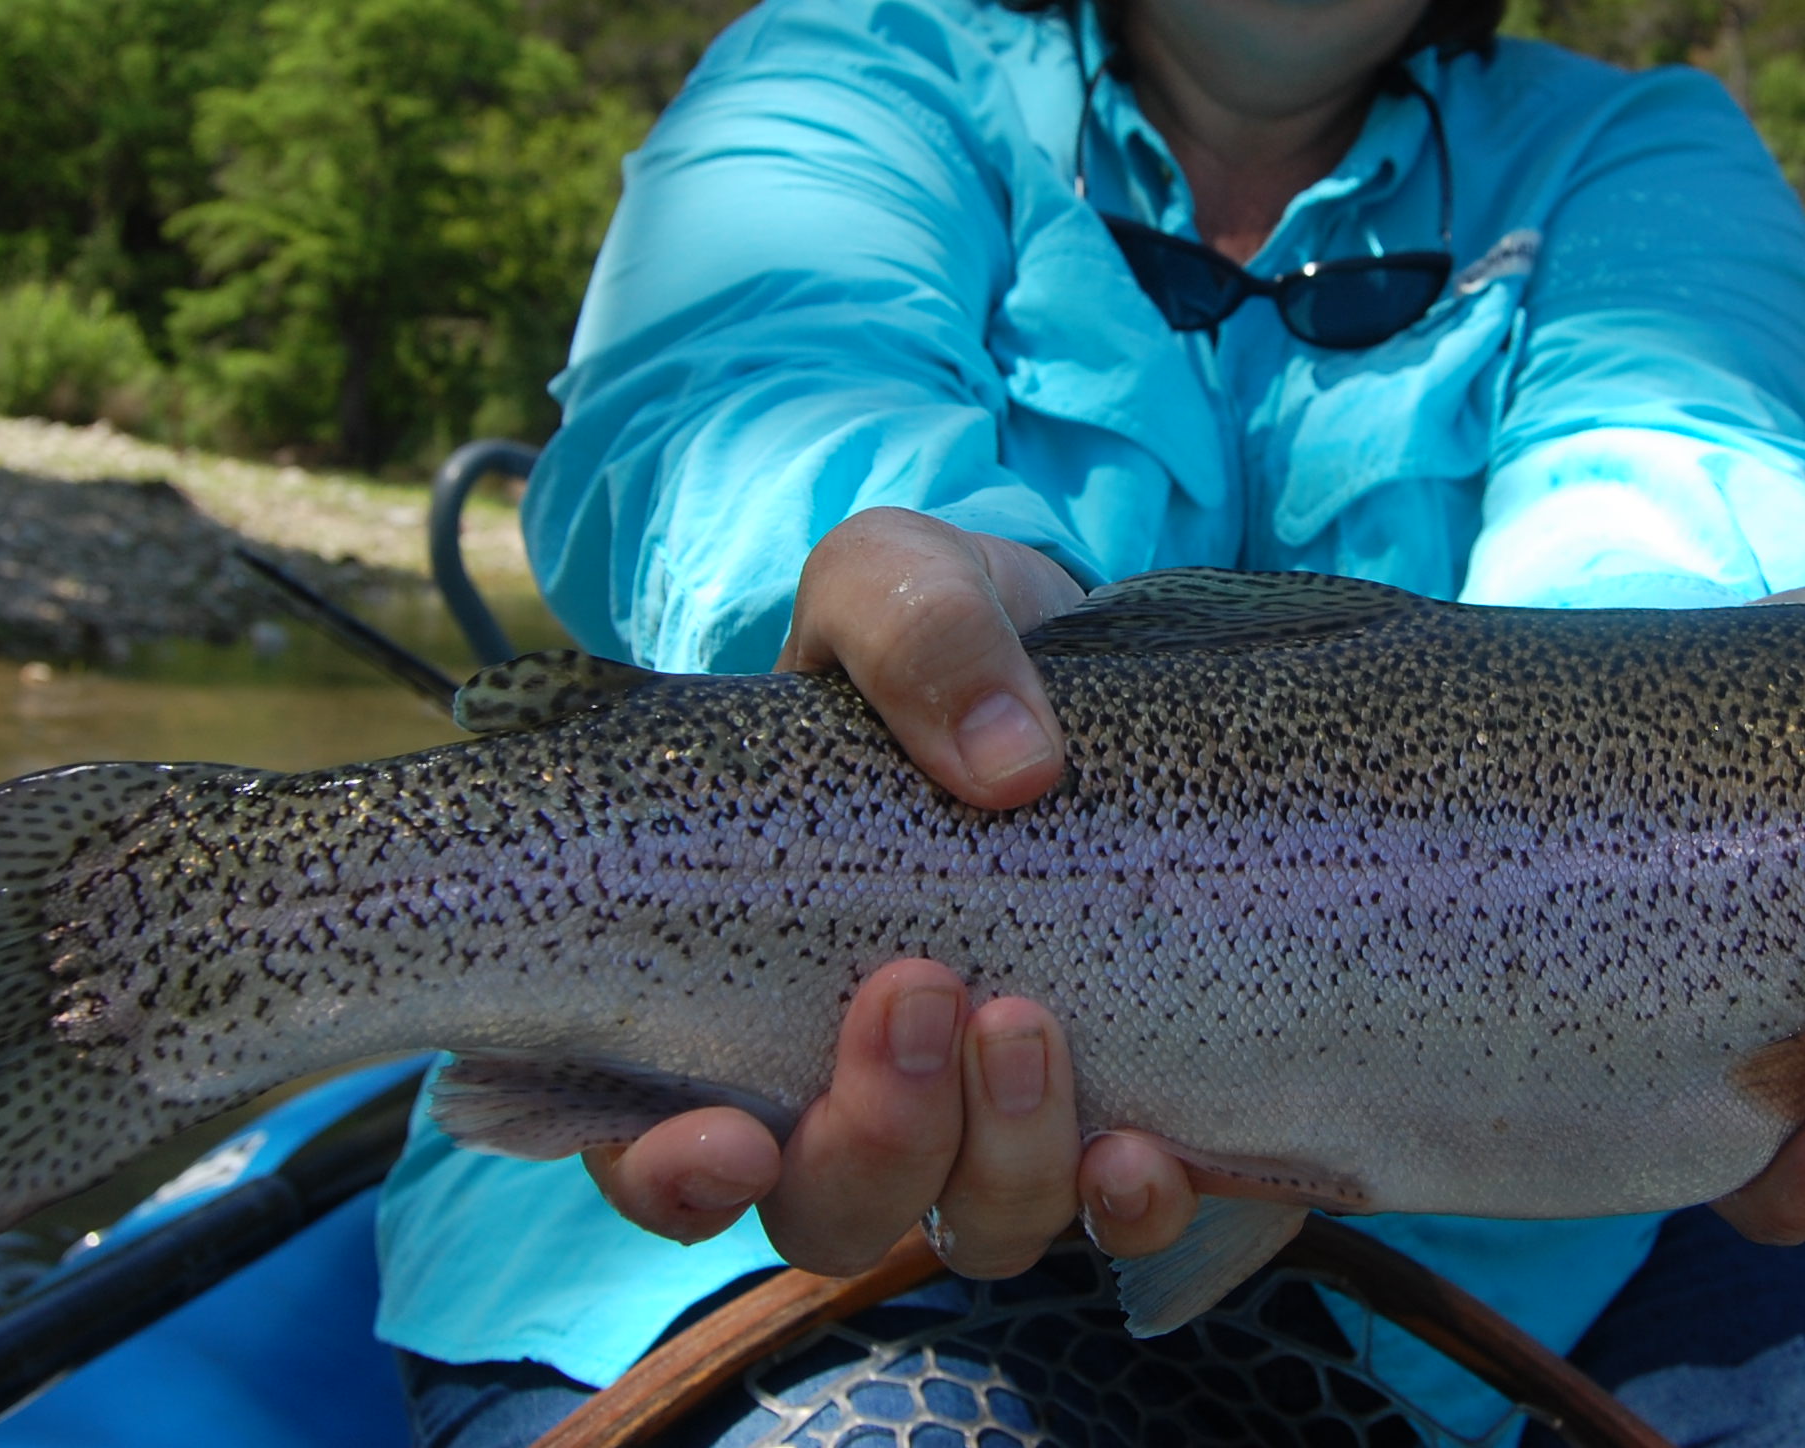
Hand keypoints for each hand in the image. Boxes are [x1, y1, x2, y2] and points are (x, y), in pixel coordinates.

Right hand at [581, 509, 1198, 1272]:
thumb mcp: (901, 580)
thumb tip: (1009, 762)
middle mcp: (849, 1089)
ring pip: (970, 1225)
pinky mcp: (1119, 1109)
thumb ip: (914, 633)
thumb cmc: (941, 636)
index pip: (657, 1156)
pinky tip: (1148, 1153)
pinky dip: (1127, 1206)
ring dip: (996, 1161)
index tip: (727, 1135)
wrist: (1092, 656)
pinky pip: (1118, 1217)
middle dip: (869, 1140)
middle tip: (921, 991)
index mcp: (733, 992)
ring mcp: (987, 1118)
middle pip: (824, 1209)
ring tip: (1031, 1023)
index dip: (672, 1178)